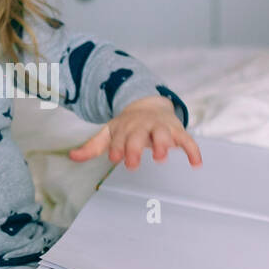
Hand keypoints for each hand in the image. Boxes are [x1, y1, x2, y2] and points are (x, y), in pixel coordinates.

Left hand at [69, 95, 201, 169]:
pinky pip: (187, 139)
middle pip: (140, 136)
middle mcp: (143, 126)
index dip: (118, 147)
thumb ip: (92, 146)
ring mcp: (161, 127)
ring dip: (162, 144)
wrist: (148, 105)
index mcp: (126, 128)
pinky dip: (192, 150)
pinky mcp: (177, 130)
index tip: (115, 157)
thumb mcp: (109, 133)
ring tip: (161, 157)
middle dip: (135, 147)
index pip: (120, 138)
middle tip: (131, 163)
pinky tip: (196, 164)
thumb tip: (71, 156)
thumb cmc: (127, 126)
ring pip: (163, 133)